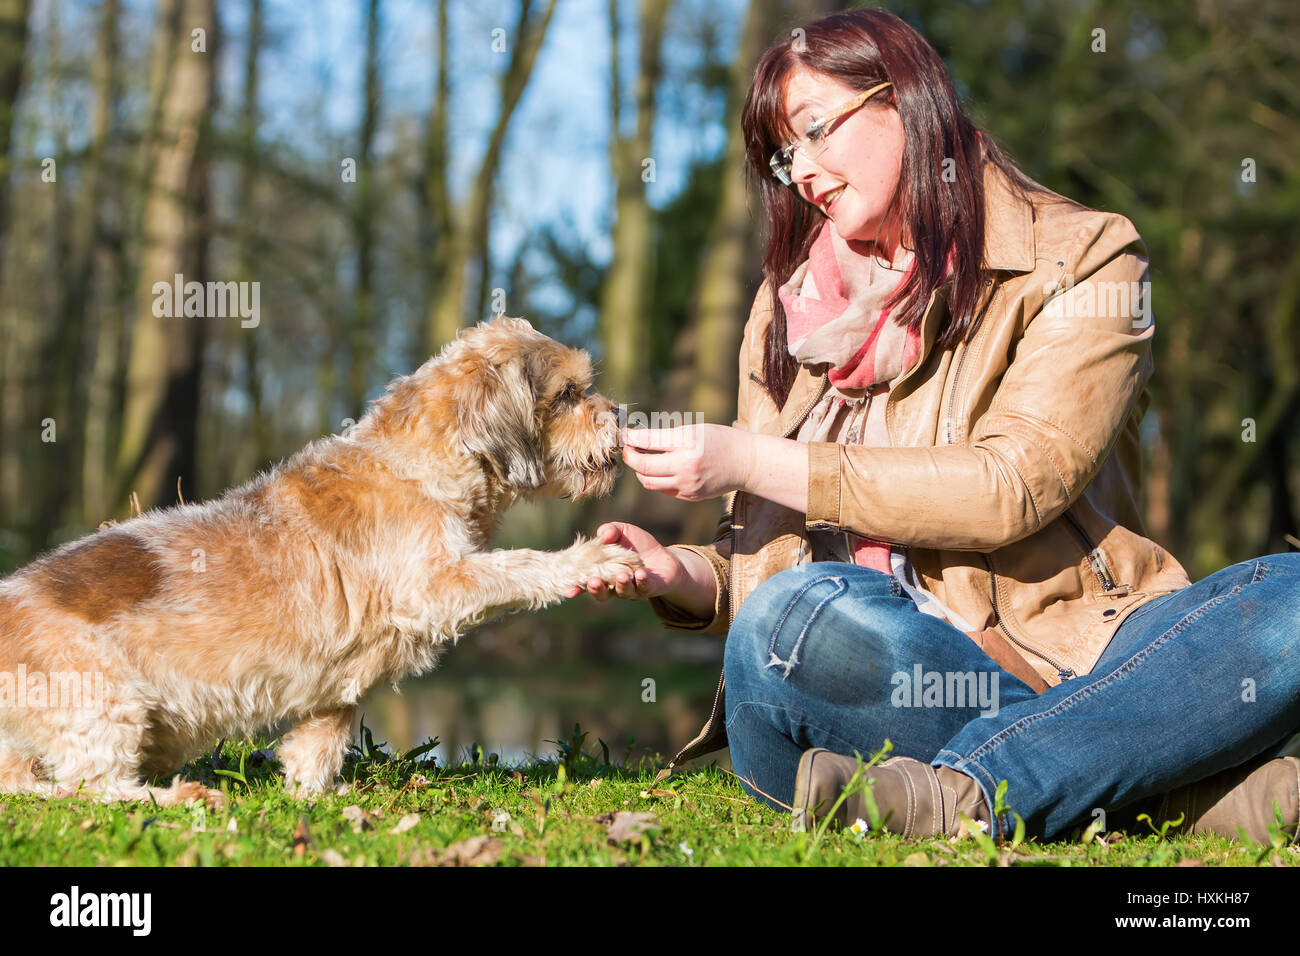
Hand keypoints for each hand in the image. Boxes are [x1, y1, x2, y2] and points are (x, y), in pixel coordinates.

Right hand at [563, 522, 683, 600]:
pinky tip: (640, 574)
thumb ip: (610, 530)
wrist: (663, 555)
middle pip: (602, 594)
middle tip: (593, 581)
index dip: (576, 588)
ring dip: (620, 584)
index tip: (569, 590)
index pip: (585, 583)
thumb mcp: (622, 532)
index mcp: (602, 573)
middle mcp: (614, 586)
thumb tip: (603, 533)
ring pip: (623, 592)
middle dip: (596, 589)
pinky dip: (641, 581)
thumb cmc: (637, 544)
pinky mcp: (648, 589)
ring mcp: (631, 590)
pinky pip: (643, 588)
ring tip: (621, 575)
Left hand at [620, 424, 749, 501]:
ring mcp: (688, 484)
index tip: (623, 434)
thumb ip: (667, 436)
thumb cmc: (719, 440)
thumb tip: (637, 439)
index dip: (631, 438)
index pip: (649, 440)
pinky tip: (659, 470)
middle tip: (626, 449)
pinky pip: (663, 489)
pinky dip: (656, 480)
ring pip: (649, 482)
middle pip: (643, 467)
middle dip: (630, 457)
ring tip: (641, 460)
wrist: (745, 463)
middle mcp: (686, 465)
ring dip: (640, 472)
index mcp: (688, 442)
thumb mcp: (694, 430)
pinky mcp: (690, 496)